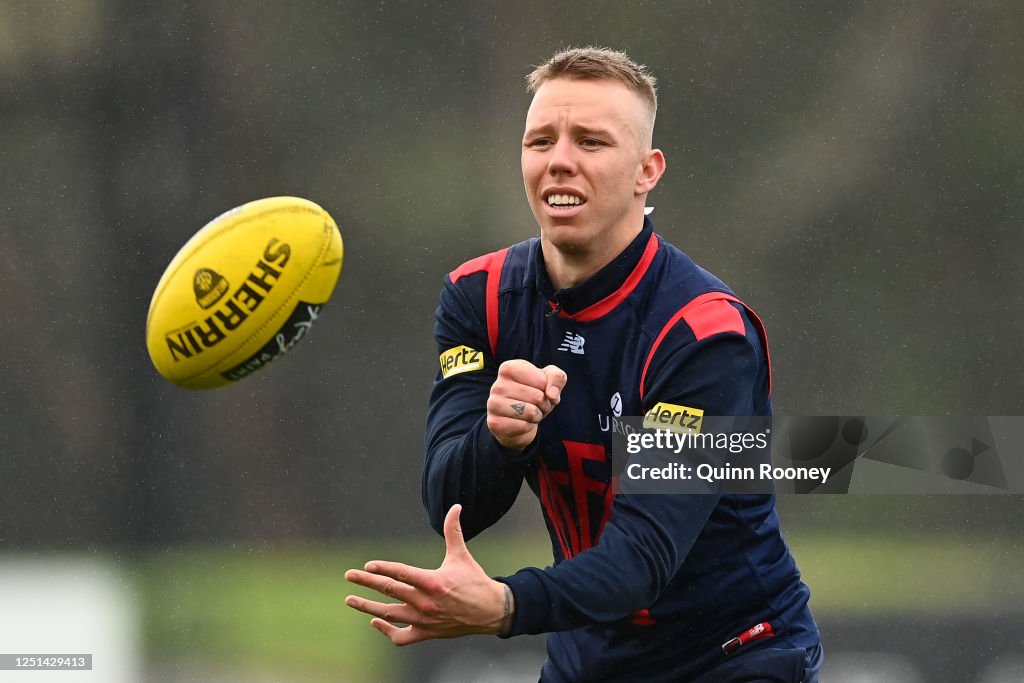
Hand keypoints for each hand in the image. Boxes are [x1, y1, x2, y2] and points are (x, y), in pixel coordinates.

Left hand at [344, 504, 512, 644]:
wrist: (490, 611)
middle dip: (366, 582)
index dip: (383, 569)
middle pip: (389, 591)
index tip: (367, 565)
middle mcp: (425, 602)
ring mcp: (424, 620)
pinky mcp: (426, 633)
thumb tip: (455, 507)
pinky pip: (401, 637)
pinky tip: (375, 621)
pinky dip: (386, 631)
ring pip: (389, 615)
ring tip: (350, 600)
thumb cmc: (474, 581)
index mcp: (433, 582)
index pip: (401, 574)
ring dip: (367, 607)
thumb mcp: (462, 555)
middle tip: (349, 575)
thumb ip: (453, 531)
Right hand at [486, 360, 566, 449]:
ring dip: (536, 416)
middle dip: (544, 404)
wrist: (517, 420)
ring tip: (528, 413)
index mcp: (509, 368)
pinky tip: (520, 422)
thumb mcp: (549, 380)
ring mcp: (493, 404)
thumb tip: (552, 395)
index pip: (542, 380)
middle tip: (535, 404)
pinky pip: (523, 426)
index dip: (547, 388)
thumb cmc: (533, 395)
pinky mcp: (495, 423)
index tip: (539, 389)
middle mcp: (498, 385)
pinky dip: (528, 427)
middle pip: (538, 397)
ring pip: (531, 412)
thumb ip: (557, 378)